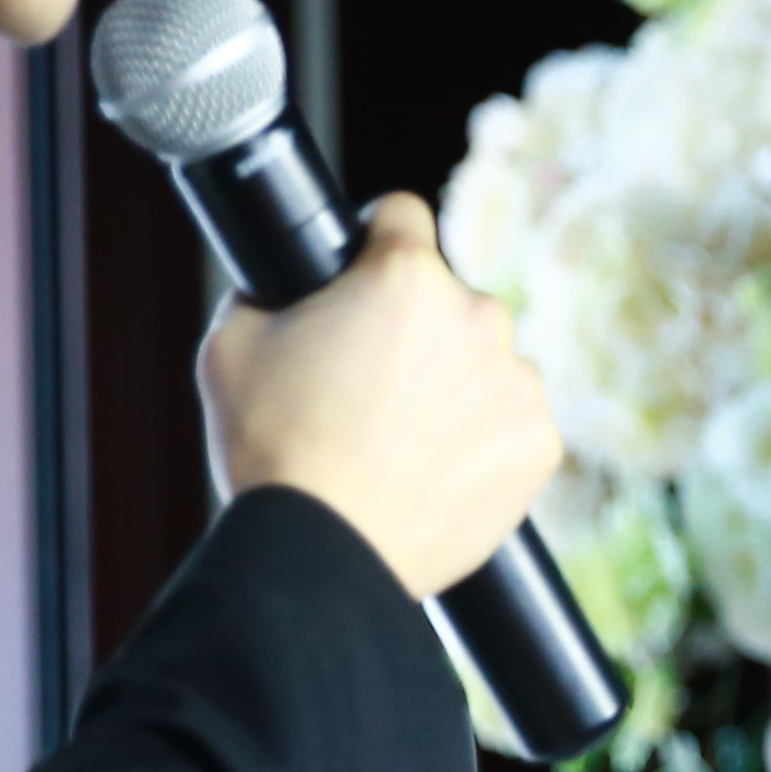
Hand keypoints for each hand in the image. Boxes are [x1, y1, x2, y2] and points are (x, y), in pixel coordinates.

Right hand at [199, 195, 562, 598]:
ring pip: (483, 362)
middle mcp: (479, 316)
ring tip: (399, 439)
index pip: (402, 216)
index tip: (363, 272)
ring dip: (453, 384)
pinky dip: (481, 440)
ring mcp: (518, 382)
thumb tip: (276, 281)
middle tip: (366, 385)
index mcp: (407, 276)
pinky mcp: (539, 444)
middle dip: (412, 328)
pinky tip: (433, 470)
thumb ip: (264, 292)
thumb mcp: (231, 345)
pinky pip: (510, 422)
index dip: (373, 241)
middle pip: (446, 298)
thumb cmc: (272, 449)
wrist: (323, 556)